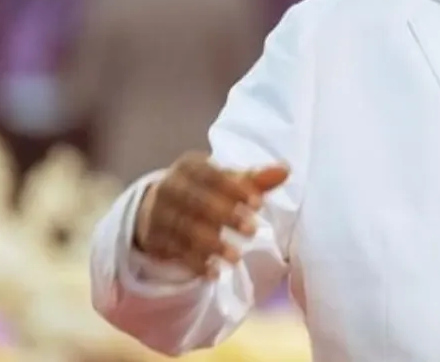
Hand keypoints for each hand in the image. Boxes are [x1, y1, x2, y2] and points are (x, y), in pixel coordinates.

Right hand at [134, 151, 288, 277]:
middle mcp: (169, 187)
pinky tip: (215, 273)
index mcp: (190, 167)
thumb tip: (285, 170)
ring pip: (184, 229)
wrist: (160, 208)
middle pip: (195, 201)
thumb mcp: (227, 182)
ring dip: (211, 244)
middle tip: (253, 231)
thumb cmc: (206, 191)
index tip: (259, 204)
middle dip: (225, 216)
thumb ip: (255, 179)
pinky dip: (195, 263)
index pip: (211, 174)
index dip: (234, 189)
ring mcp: (158, 213)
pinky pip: (174, 252)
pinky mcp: (154, 238)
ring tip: (237, 258)